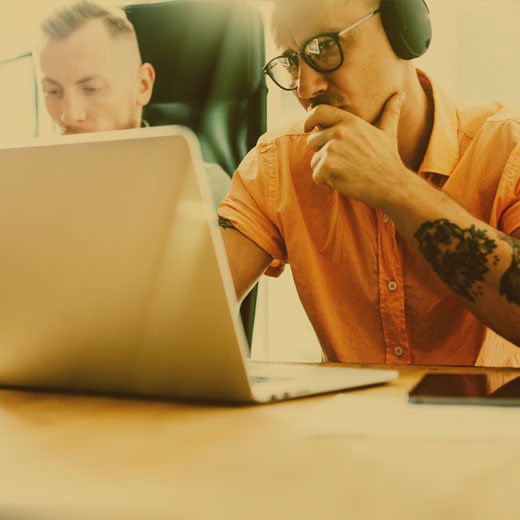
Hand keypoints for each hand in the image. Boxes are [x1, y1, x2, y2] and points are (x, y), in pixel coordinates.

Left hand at [305, 92, 410, 208]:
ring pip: (314, 161)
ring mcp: (332, 149)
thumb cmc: (388, 160)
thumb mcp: (388, 132)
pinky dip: (326, 182)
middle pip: (312, 140)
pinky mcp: (327, 166)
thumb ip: (390, 112)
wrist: (391, 184)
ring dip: (325, 170)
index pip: (319, 112)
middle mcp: (339, 132)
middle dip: (322, 153)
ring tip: (346, 172)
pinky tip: (343, 181)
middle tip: (343, 162)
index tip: (309, 128)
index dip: (309, 119)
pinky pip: (316, 176)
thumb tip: (400, 95)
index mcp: (350, 122)